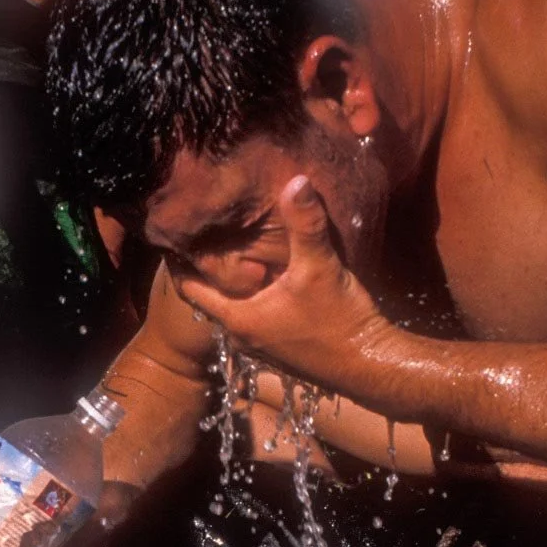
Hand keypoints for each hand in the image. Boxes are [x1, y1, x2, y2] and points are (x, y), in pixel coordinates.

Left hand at [171, 175, 388, 388]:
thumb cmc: (339, 321)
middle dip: (213, 267)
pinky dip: (258, 295)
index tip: (175, 235)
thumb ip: (305, 224)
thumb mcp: (319, 267)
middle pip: (215, 295)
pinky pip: (258, 314)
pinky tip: (272, 274)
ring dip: (238, 283)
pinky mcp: (283, 347)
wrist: (370, 364)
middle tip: (210, 232)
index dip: (181, 261)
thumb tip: (296, 181)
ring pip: (238, 306)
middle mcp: (243, 336)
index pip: (192, 288)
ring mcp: (262, 345)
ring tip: (239, 247)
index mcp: (239, 318)